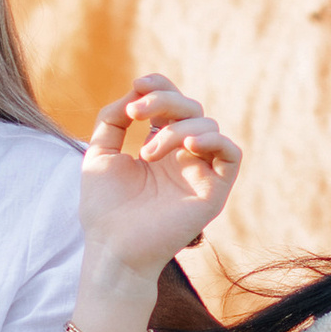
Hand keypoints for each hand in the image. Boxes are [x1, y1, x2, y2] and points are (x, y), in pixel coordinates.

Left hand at [77, 75, 242, 288]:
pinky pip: (231, 154)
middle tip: (135, 114)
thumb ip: (113, 119)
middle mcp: (183, 157)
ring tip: (147, 154)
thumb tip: (134, 94)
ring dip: (176, 128)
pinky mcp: (214, 192)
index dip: (161, 86)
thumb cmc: (104, 208)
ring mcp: (200, 173)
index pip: (172, 104)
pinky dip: (213, 141)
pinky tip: (187, 146)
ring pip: (207, 126)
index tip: (138, 84)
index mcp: (160, 147)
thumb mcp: (99, 154)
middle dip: (164, 101)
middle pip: (191, 108)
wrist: (112, 247)